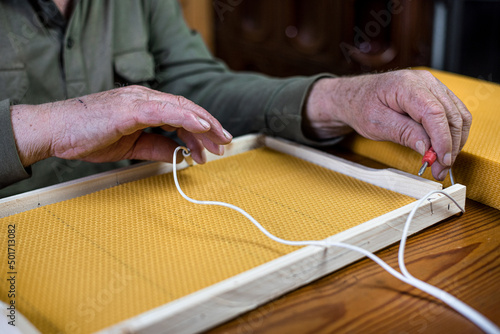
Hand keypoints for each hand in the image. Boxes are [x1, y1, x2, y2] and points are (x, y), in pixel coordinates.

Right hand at [11, 85, 231, 165]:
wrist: (55, 131)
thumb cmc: (86, 135)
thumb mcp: (131, 147)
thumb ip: (157, 147)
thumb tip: (180, 154)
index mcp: (144, 106)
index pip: (181, 115)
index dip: (200, 130)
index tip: (212, 147)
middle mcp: (145, 98)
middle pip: (187, 109)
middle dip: (209, 128)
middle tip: (224, 145)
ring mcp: (138, 101)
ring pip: (181, 108)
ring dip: (204, 125)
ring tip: (218, 142)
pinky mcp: (131, 108)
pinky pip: (165, 111)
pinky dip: (186, 118)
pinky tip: (201, 127)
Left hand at [304, 70, 471, 180]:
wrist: (355, 96)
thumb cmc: (361, 106)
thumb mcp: (376, 124)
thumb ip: (403, 133)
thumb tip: (427, 148)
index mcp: (406, 84)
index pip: (434, 112)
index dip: (442, 139)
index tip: (442, 160)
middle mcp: (424, 81)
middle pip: (451, 115)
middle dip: (450, 146)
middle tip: (441, 169)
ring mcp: (432, 85)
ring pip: (458, 115)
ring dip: (455, 142)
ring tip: (441, 164)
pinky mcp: (436, 94)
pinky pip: (454, 114)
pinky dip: (452, 134)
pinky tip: (442, 150)